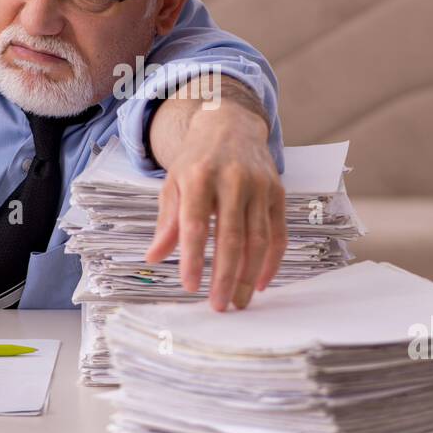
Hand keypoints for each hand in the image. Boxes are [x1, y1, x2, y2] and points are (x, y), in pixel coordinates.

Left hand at [145, 106, 286, 310]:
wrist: (229, 126)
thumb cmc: (196, 160)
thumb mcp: (173, 183)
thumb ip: (167, 222)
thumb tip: (153, 258)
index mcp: (199, 177)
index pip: (196, 224)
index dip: (193, 258)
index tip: (189, 287)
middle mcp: (232, 180)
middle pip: (231, 237)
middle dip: (225, 276)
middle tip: (219, 306)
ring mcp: (259, 186)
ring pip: (258, 239)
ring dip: (248, 275)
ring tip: (238, 302)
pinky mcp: (277, 193)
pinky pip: (278, 234)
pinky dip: (271, 262)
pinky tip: (259, 283)